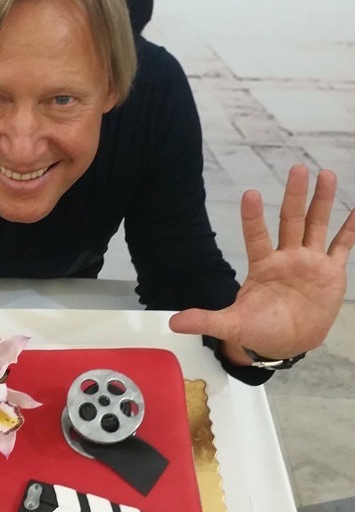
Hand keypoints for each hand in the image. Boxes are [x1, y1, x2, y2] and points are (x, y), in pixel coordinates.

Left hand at [169, 165, 354, 361]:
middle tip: (297, 168)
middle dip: (294, 196)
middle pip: (291, 220)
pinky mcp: (330, 272)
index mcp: (262, 266)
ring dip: (321, 201)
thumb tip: (173, 323)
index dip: (253, 217)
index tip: (250, 193)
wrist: (285, 344)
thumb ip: (205, 320)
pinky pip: (343, 246)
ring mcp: (309, 262)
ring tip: (325, 174)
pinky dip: (350, 229)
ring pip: (316, 225)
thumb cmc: (257, 330)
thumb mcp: (231, 325)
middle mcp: (286, 258)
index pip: (256, 236)